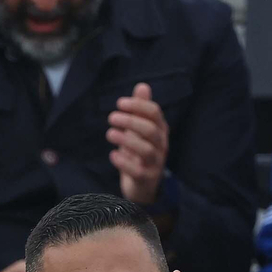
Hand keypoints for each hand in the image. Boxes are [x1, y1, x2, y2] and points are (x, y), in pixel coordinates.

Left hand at [107, 83, 169, 205]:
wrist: (143, 185)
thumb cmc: (139, 152)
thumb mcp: (139, 130)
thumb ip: (140, 109)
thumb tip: (142, 86)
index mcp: (160, 130)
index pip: (154, 113)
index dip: (137, 105)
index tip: (119, 103)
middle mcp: (161, 145)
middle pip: (150, 129)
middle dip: (130, 121)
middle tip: (111, 118)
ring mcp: (155, 163)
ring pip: (145, 149)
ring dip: (125, 139)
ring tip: (109, 134)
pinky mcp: (146, 178)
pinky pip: (137, 170)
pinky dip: (123, 161)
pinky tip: (113, 154)